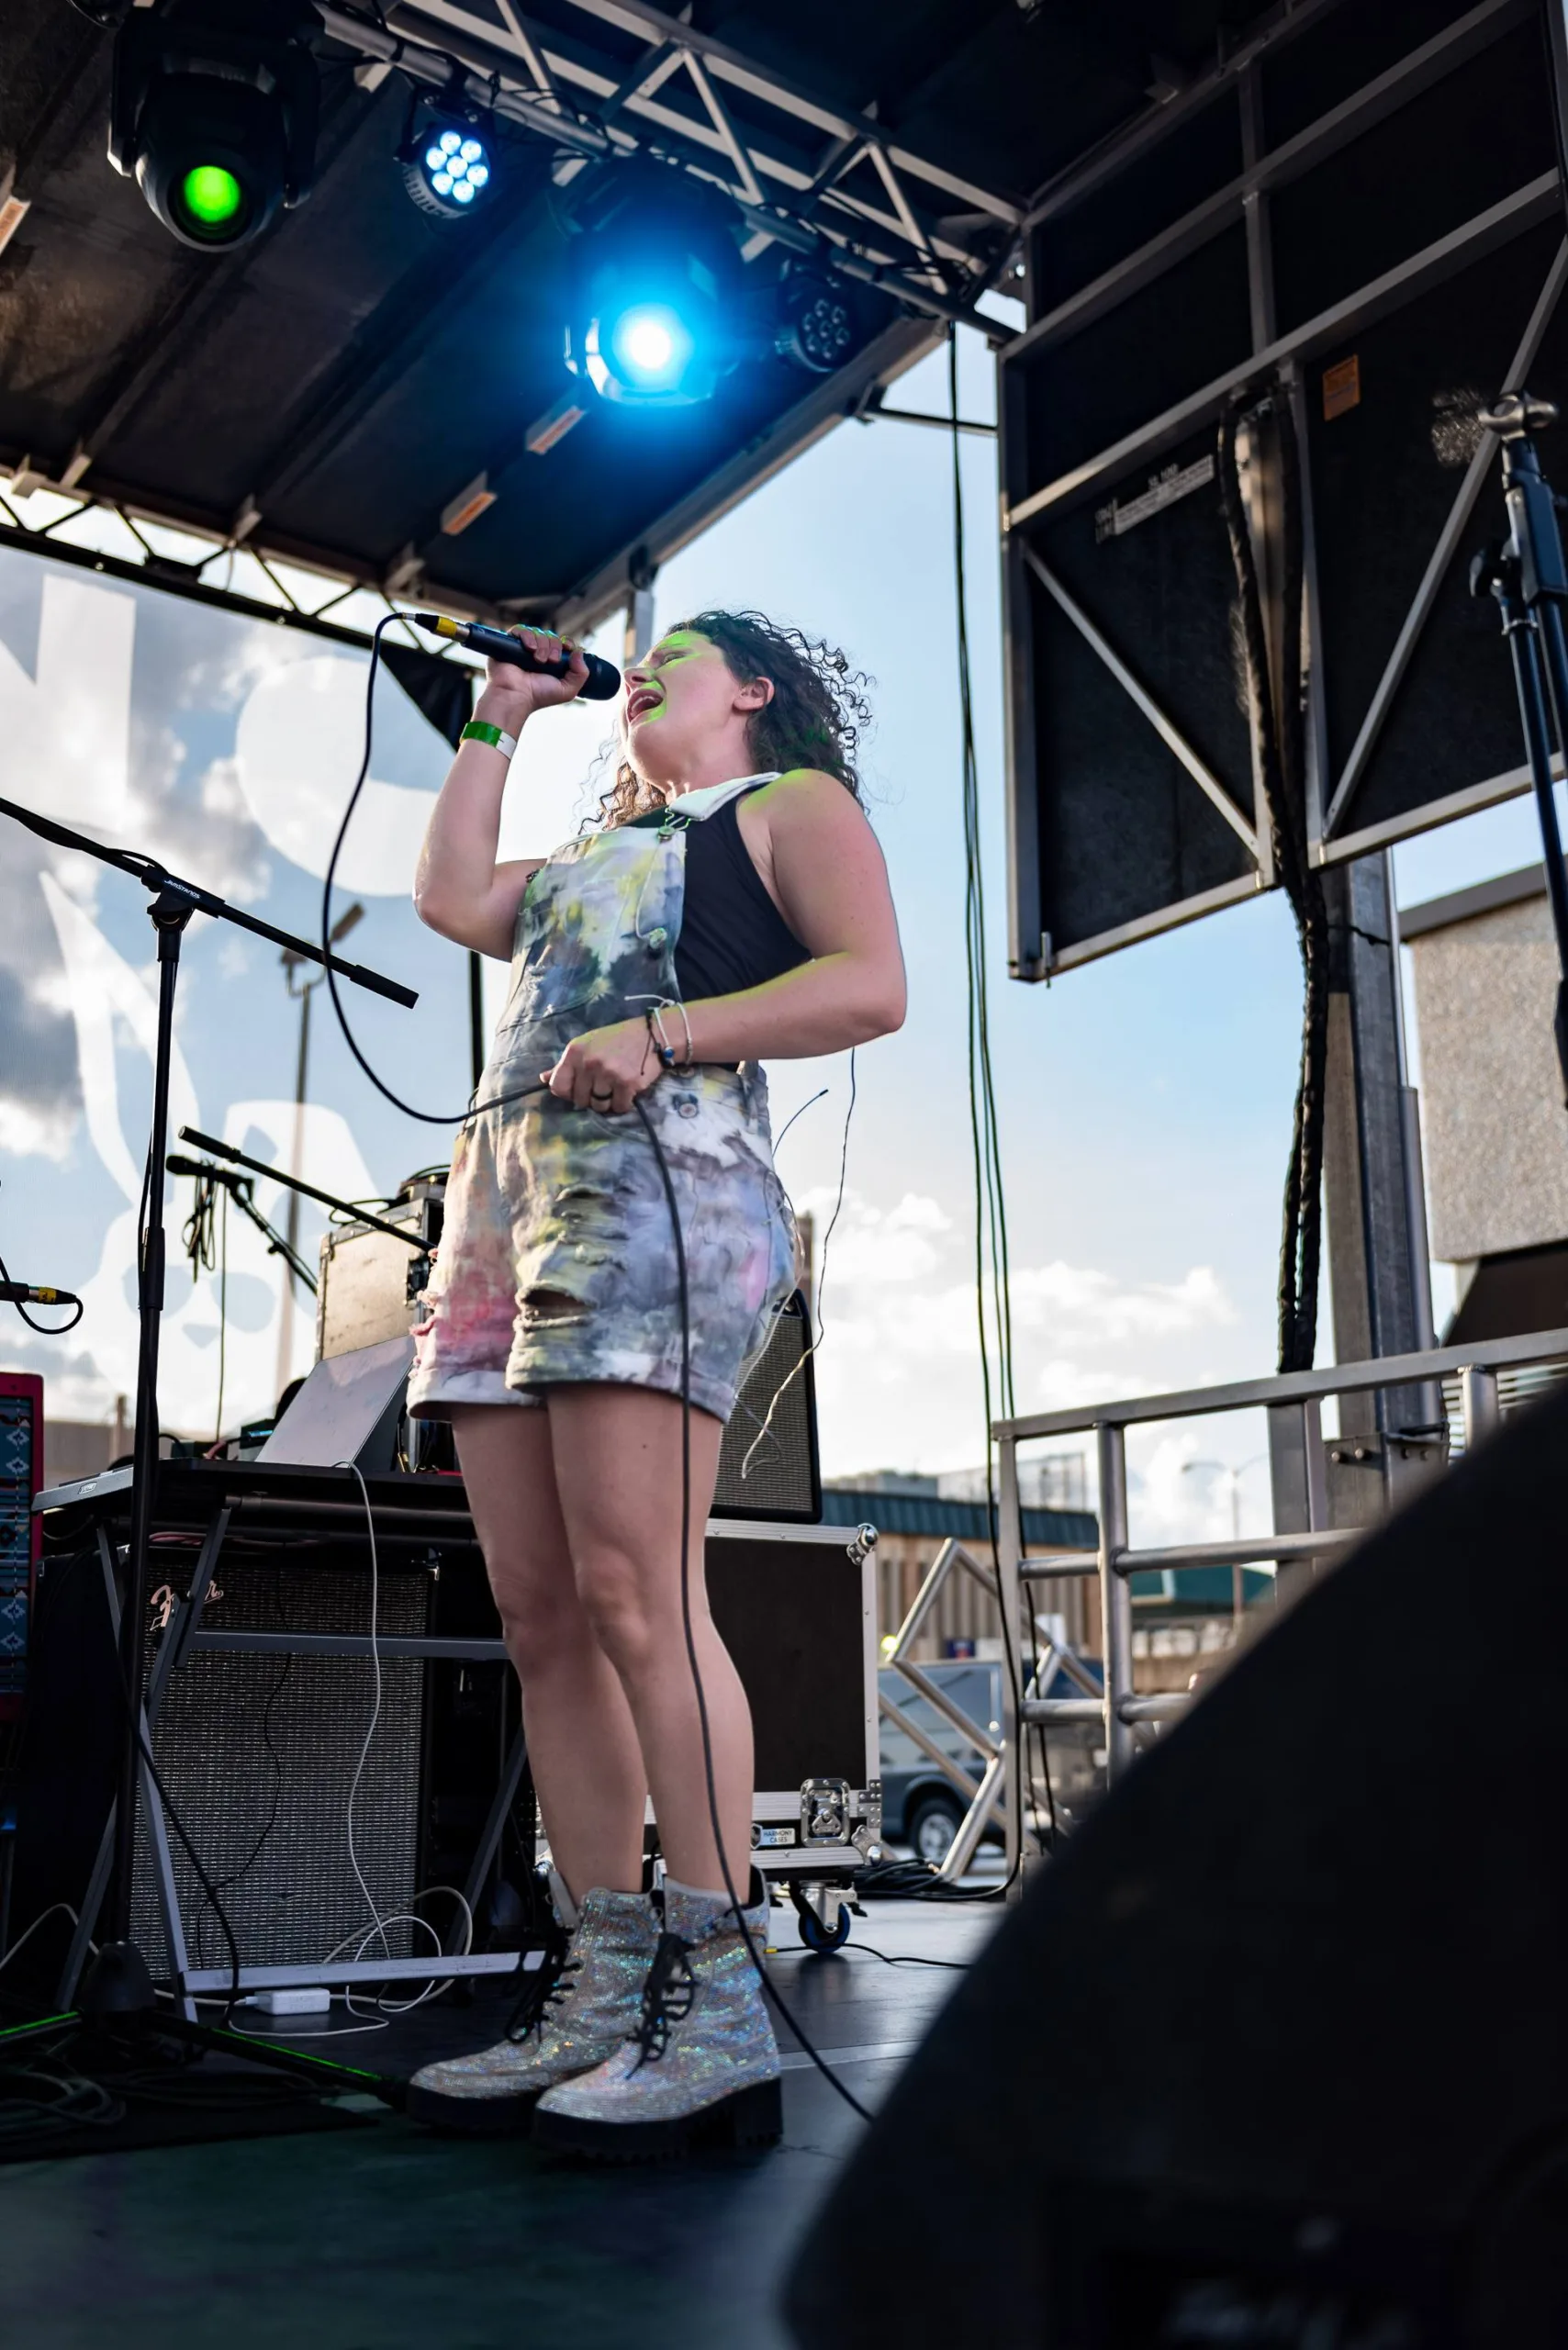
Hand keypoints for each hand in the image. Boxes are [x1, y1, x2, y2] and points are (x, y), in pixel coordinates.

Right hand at [477, 625, 588, 726]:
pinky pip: (521, 630)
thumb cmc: (538, 696)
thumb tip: (579, 652)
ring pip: (538, 632)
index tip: (568, 648)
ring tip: (538, 660)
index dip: (567, 643)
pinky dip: (527, 636)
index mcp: (551, 663)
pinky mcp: (510, 644)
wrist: (516, 696)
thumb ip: (580, 674)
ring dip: (542, 644)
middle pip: (551, 637)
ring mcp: (524, 648)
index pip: (562, 644)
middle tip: (551, 661)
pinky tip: (530, 649)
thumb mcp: (567, 690)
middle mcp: (538, 654)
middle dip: (554, 647)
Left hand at [543, 1018, 659, 1114]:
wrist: (652, 1034)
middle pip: (580, 1100)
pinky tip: (627, 1090)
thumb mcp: (587, 1045)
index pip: (558, 1086)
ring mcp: (609, 1073)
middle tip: (603, 1086)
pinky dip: (623, 1103)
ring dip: (607, 1102)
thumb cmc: (617, 1039)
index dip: (567, 1093)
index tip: (578, 1089)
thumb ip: (565, 1065)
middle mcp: (589, 1062)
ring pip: (599, 1106)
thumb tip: (543, 1079)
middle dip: (590, 1098)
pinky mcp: (628, 1083)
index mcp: (575, 1052)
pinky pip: (619, 1107)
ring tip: (615, 1088)